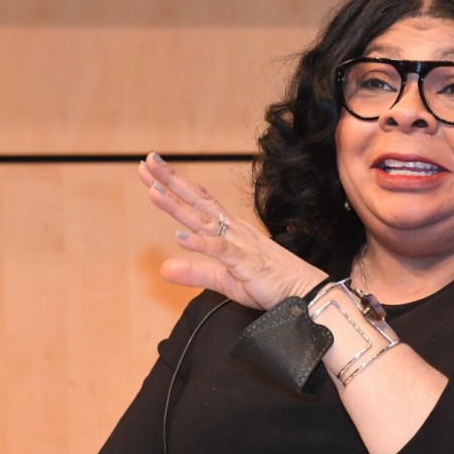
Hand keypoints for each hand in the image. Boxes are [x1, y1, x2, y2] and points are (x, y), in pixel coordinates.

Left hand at [138, 152, 327, 309]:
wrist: (305, 292)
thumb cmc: (271, 283)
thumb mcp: (224, 281)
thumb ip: (194, 273)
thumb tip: (163, 268)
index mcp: (229, 230)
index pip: (198, 202)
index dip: (173, 186)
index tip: (150, 172)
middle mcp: (233, 230)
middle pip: (197, 200)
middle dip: (171, 181)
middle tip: (147, 161)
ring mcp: (240, 243)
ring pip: (203, 220)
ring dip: (177, 205)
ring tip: (154, 191)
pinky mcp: (246, 262)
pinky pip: (221, 250)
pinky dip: (201, 243)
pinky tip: (181, 237)